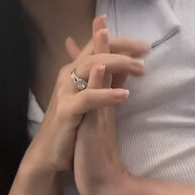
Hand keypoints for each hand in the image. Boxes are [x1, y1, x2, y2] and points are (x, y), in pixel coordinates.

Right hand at [23, 18, 143, 174]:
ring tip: (140, 67)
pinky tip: (125, 94)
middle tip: (146, 50)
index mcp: (73, 72)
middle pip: (96, 51)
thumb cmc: (71, 125)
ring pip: (91, 66)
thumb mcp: (90, 99)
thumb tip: (122, 66)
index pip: (96, 47)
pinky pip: (88, 98)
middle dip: (122, 48)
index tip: (144, 46)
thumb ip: (104, 81)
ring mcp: (66, 92)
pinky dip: (106, 94)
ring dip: (118, 63)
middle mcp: (67, 77)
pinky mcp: (67, 111)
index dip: (120, 42)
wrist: (48, 152)